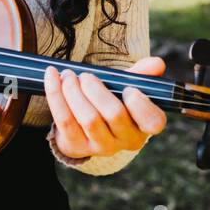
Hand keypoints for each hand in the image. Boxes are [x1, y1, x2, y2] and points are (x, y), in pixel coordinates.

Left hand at [43, 57, 167, 159]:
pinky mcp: (76, 146)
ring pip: (88, 118)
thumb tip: (157, 63)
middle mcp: (124, 140)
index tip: (129, 88)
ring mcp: (100, 146)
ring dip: (74, 91)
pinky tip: (52, 76)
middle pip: (114, 114)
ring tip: (68, 76)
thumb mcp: (126, 89)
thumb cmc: (111, 103)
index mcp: (143, 126)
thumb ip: (140, 75)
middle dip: (97, 90)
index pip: (153, 122)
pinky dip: (56, 95)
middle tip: (86, 76)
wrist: (85, 130)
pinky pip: (64, 120)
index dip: (141, 105)